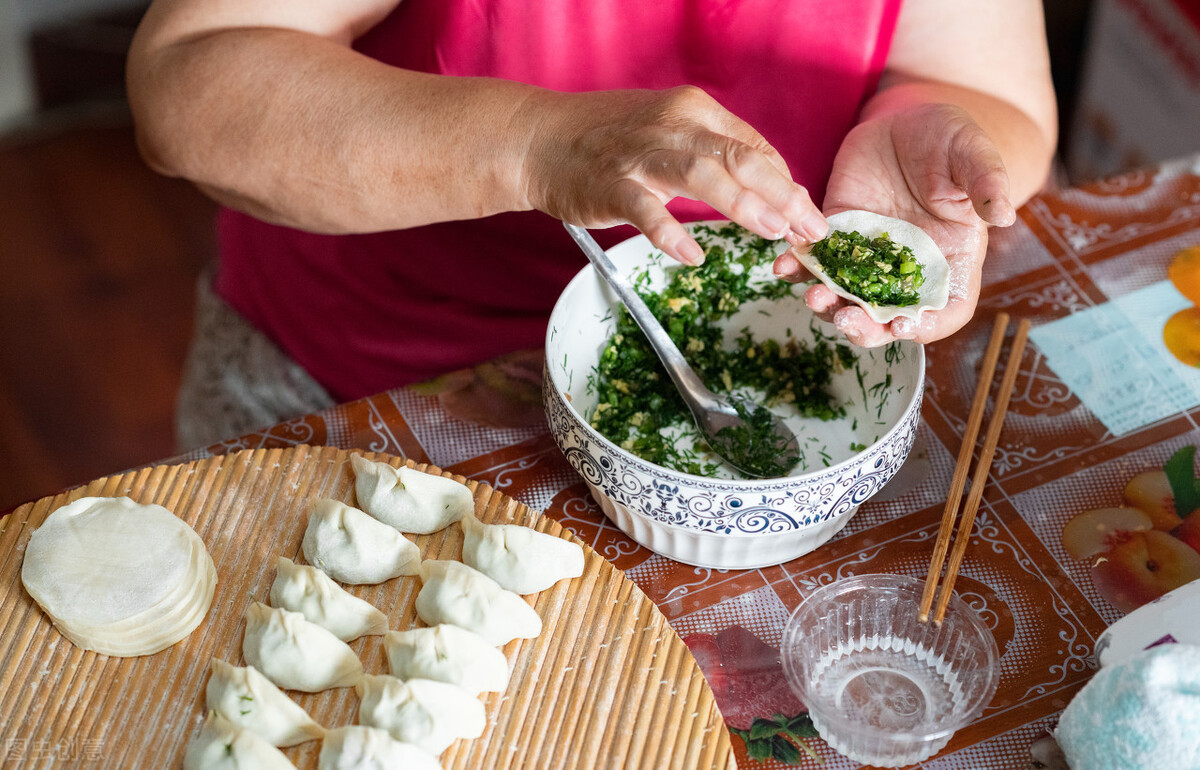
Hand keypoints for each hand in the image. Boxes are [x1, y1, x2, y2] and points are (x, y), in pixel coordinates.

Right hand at [520, 86, 827, 264]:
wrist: (537, 138)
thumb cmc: (607, 140)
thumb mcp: (668, 131)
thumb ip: (713, 153)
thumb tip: (764, 185)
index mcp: (693, 111)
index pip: (754, 147)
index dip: (786, 183)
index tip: (808, 216)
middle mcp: (672, 126)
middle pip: (740, 157)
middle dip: (783, 195)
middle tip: (811, 229)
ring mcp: (639, 155)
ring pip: (701, 174)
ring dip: (743, 204)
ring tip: (774, 233)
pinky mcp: (609, 185)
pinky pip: (645, 210)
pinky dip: (670, 233)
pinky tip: (692, 256)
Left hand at [773, 103, 1014, 346]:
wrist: (903, 121)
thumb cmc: (948, 139)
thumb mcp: (972, 153)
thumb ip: (986, 182)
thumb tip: (1004, 214)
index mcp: (950, 262)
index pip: (944, 311)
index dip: (926, 326)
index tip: (903, 325)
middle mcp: (907, 271)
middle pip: (887, 318)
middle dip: (865, 327)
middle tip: (844, 318)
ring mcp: (868, 258)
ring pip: (846, 298)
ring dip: (827, 304)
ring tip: (812, 294)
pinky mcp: (836, 238)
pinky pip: (816, 262)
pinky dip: (798, 268)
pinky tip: (784, 263)